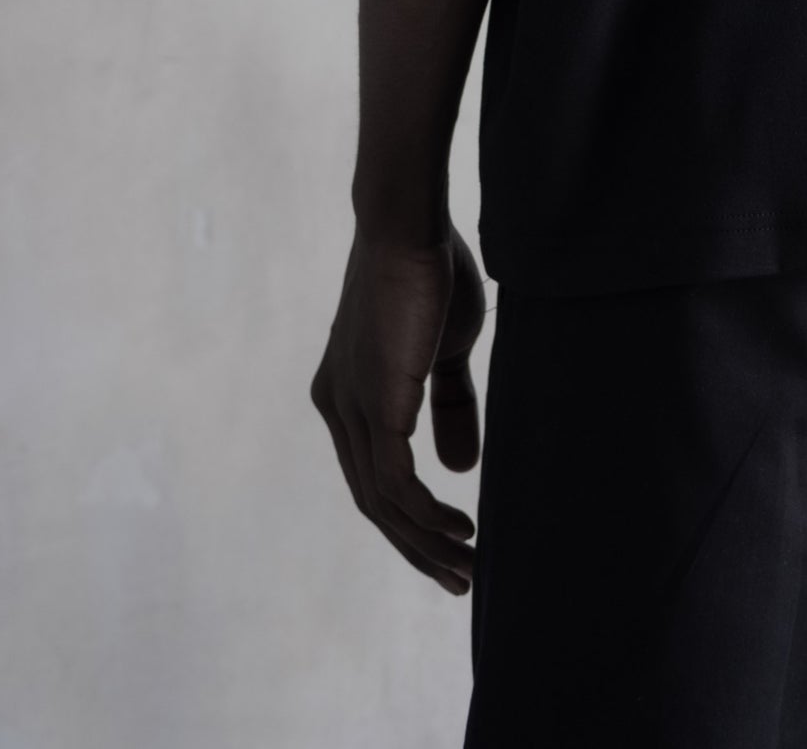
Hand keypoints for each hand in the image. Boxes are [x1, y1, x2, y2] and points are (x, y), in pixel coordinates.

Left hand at [310, 224, 487, 591]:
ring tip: (469, 563)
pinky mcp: (374, 404)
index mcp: (345, 395)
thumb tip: (459, 470)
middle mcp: (337, 407)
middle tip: (460, 579)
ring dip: (427, 542)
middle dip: (417, 547)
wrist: (409, 227)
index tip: (449, 547)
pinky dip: (426, 514)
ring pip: (384, 502)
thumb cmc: (429, 274)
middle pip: (373, 502)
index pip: (373, 475)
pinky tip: (459, 526)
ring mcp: (350, 408)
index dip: (409, 519)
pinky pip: (395, 482)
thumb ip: (447, 408)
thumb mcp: (442, 352)